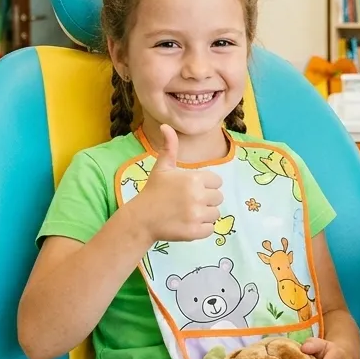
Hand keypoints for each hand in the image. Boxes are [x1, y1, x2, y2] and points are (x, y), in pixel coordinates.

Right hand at [135, 124, 222, 241]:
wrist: (141, 219)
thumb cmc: (154, 191)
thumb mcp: (162, 167)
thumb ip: (170, 147)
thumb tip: (166, 126)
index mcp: (194, 178)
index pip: (217, 182)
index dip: (206, 185)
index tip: (192, 189)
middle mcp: (198, 196)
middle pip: (218, 198)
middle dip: (206, 200)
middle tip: (189, 202)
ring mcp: (196, 215)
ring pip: (215, 214)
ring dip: (205, 215)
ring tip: (188, 213)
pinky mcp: (195, 232)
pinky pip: (210, 229)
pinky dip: (201, 229)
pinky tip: (187, 223)